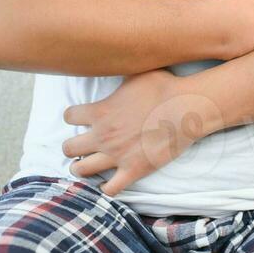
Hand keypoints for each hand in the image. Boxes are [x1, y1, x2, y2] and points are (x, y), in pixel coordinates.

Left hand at [61, 69, 219, 196]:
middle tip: (83, 146)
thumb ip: (118, 75)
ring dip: (83, 168)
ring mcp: (117, 155)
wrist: (186, 108)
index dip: (73, 117)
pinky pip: (110, 190)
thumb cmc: (164, 86)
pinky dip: (107, 188)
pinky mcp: (134, 170)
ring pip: (81, 170)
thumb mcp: (135, 73)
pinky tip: (111, 182)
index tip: (81, 119)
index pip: (69, 116)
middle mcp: (103, 135)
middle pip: (67, 148)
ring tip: (90, 165)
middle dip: (72, 147)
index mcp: (100, 111)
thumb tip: (115, 63)